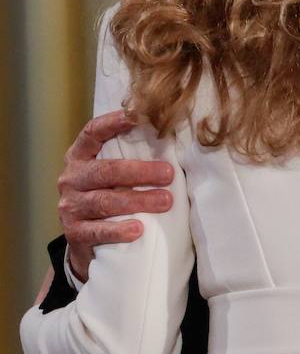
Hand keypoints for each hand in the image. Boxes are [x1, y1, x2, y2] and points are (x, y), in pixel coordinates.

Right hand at [57, 111, 174, 281]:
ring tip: (165, 201)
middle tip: (169, 173)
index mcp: (81, 157)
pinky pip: (97, 231)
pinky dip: (118, 230)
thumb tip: (175, 140)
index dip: (112, 123)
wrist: (87, 238)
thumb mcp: (116, 175)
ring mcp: (70, 206)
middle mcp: (72, 178)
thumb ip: (132, 158)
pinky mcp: (74, 232)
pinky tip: (138, 229)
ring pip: (105, 201)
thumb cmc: (111, 195)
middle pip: (105, 171)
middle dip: (140, 171)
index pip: (92, 133)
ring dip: (137, 200)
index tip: (138, 116)